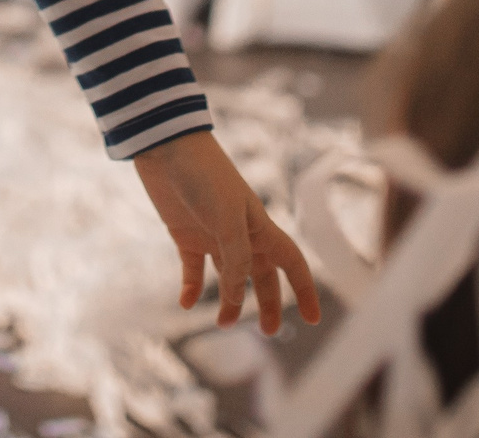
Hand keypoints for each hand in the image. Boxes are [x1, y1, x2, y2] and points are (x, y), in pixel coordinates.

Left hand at [133, 130, 321, 334]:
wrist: (165, 146)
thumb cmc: (204, 175)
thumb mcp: (227, 219)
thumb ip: (236, 260)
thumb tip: (237, 298)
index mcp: (260, 227)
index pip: (292, 262)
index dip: (304, 290)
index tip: (312, 319)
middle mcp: (240, 234)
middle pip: (262, 275)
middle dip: (267, 303)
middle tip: (268, 333)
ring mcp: (212, 235)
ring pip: (229, 277)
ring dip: (229, 301)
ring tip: (223, 325)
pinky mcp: (185, 234)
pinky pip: (193, 269)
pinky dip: (191, 288)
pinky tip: (185, 303)